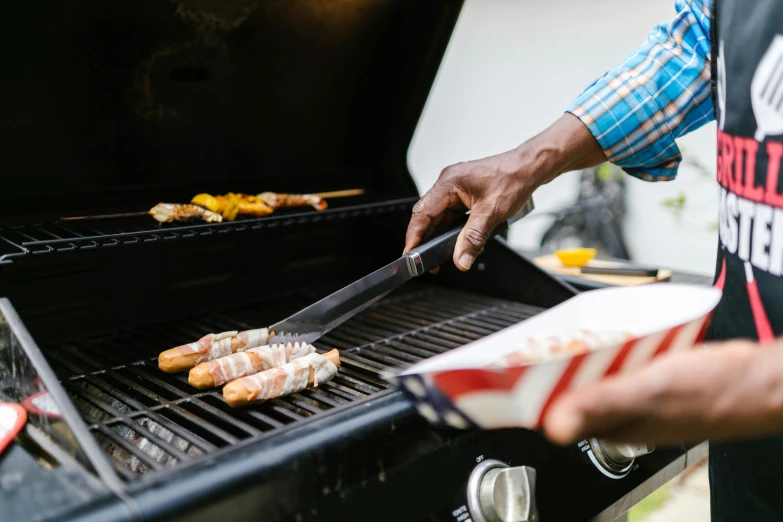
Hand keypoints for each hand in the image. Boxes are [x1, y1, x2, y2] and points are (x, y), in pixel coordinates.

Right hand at [404, 114, 605, 270]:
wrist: (530, 168)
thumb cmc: (513, 179)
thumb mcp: (492, 213)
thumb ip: (473, 239)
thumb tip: (460, 259)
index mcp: (449, 182)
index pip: (422, 212)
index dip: (414, 235)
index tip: (410, 253)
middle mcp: (448, 183)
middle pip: (428, 215)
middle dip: (425, 239)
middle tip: (424, 261)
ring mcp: (455, 188)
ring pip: (440, 217)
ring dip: (440, 236)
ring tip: (440, 256)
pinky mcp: (464, 194)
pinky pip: (451, 215)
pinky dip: (452, 230)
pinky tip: (457, 242)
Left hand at [542, 340, 782, 444]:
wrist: (765, 379)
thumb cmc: (714, 390)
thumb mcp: (648, 391)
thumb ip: (599, 404)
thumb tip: (552, 426)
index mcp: (616, 426)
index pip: (556, 415)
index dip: (528, 397)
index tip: (504, 377)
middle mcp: (625, 416)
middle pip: (570, 395)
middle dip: (545, 375)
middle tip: (524, 350)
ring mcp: (642, 398)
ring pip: (594, 380)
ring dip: (574, 362)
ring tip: (555, 339)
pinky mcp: (657, 379)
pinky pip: (619, 366)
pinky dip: (606, 354)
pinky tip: (604, 338)